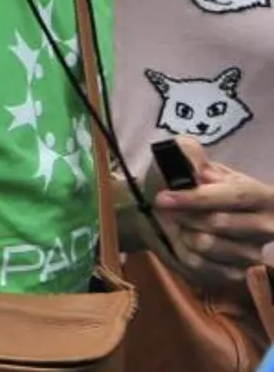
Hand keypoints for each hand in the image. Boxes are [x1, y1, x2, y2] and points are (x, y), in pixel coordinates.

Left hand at [149, 137, 273, 287]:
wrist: (181, 212)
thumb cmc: (189, 182)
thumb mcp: (190, 158)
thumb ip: (189, 152)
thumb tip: (193, 168)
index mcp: (264, 195)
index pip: (235, 196)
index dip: (198, 198)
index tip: (164, 198)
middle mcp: (268, 227)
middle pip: (218, 223)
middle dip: (183, 214)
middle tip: (165, 207)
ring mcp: (254, 253)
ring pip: (205, 244)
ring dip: (181, 231)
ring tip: (179, 222)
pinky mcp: (237, 274)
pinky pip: (200, 265)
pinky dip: (182, 251)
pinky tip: (184, 241)